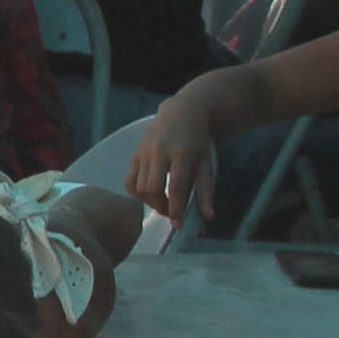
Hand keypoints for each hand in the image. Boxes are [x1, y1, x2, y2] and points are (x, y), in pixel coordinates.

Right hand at [124, 100, 216, 224]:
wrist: (182, 113)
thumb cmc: (197, 141)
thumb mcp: (206, 163)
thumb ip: (206, 190)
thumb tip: (208, 216)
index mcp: (182, 154)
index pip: (176, 187)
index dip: (175, 208)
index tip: (177, 224)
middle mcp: (160, 152)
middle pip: (153, 189)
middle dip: (160, 207)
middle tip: (170, 213)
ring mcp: (145, 152)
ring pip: (140, 187)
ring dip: (150, 202)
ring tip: (162, 203)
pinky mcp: (136, 153)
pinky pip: (130, 180)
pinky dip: (137, 193)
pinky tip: (148, 194)